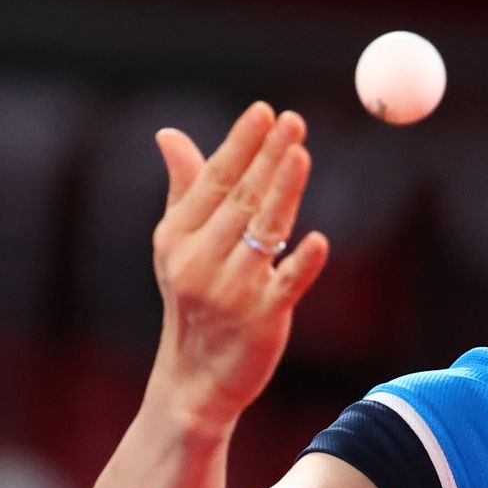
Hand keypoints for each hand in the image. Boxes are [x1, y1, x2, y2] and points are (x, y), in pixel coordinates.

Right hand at [146, 102, 329, 429]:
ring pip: (264, 233)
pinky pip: (286, 285)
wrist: (195, 377)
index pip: (215, 181)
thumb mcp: (178, 245)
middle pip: (242, 200)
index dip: (241, 145)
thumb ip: (185, 188)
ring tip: (301, 156)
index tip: (264, 111)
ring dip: (283, 193)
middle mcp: (200, 261)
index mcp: (178, 237)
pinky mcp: (262, 320)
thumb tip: (168, 134)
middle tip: (293, 121)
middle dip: (267, 158)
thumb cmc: (193, 299)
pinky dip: (302, 263)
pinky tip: (318, 241)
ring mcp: (231, 291)